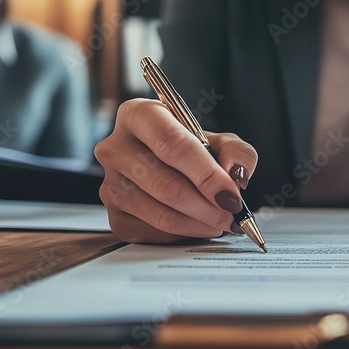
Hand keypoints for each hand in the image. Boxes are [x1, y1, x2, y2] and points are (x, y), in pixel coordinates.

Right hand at [94, 99, 257, 243]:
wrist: (168, 169)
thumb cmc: (192, 151)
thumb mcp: (220, 141)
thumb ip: (236, 152)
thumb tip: (235, 175)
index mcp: (139, 115)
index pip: (172, 145)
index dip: (206, 174)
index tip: (231, 195)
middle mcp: (116, 148)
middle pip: (167, 185)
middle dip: (208, 207)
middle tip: (232, 215)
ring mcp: (111, 183)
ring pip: (162, 214)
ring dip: (200, 224)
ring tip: (220, 221)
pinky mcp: (114, 215)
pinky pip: (155, 232)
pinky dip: (185, 234)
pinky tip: (197, 224)